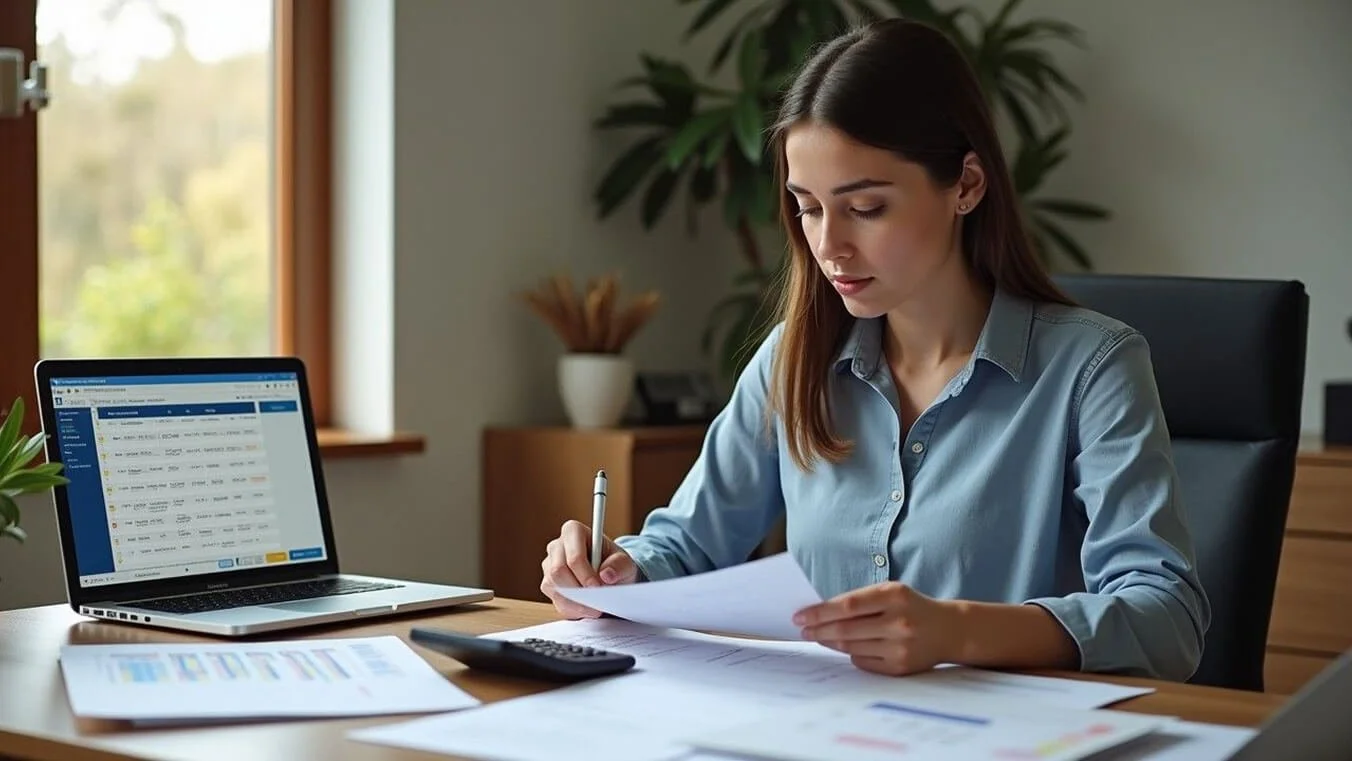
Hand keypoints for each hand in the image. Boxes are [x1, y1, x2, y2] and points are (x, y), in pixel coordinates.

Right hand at [540, 519, 638, 618]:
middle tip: (596, 602)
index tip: (598, 587)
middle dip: (578, 590)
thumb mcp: (624, 562)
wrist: (610, 575)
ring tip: (596, 607)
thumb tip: (606, 575)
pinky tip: (587, 608)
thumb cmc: (615, 563)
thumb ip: (619, 566)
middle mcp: (557, 546)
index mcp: (573, 531)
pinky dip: (573, 609)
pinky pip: (556, 600)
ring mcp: (549, 565)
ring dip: (576, 602)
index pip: (573, 556)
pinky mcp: (548, 584)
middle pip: (558, 572)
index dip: (585, 574)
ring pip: (554, 587)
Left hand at [793, 582, 960, 675]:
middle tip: (803, 630)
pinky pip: (863, 662)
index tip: (800, 616)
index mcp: (894, 596)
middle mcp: (899, 621)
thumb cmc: (911, 607)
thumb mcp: (890, 593)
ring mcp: (900, 647)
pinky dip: (851, 654)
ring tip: (820, 637)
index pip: (847, 605)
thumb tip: (820, 614)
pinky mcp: (900, 668)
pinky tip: (850, 647)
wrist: (949, 630)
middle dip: (818, 630)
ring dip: (830, 642)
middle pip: (845, 629)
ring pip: (851, 647)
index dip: (819, 612)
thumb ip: (860, 601)